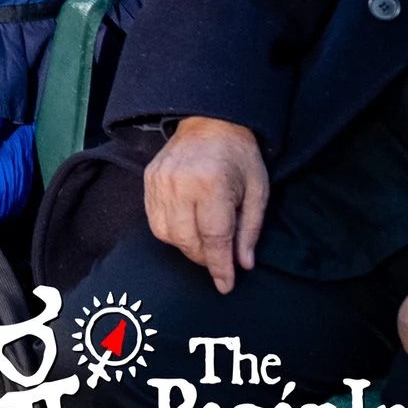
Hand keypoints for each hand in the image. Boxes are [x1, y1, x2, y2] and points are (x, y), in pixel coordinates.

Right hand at [144, 117, 268, 293]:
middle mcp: (181, 183)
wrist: (210, 121)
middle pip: (186, 239)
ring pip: (166, 233)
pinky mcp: (149, 179)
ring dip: (185, 246)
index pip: (213, 238)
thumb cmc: (240, 156)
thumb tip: (243, 264)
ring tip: (202, 243)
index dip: (220, 266)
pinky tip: (185, 228)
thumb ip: (250, 229)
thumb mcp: (258, 190)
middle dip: (203, 258)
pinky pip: (154, 219)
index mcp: (212, 184)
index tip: (226, 285)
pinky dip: (169, 232)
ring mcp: (160, 181)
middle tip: (218, 260)